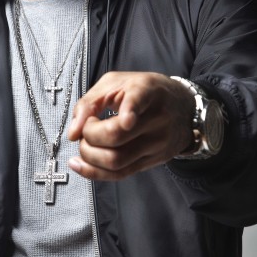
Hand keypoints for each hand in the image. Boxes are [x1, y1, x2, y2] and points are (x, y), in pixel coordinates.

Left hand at [67, 72, 193, 179]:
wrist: (182, 108)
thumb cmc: (143, 91)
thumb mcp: (116, 83)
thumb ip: (89, 102)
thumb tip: (73, 133)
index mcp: (147, 91)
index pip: (139, 101)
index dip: (130, 111)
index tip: (126, 119)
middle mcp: (155, 119)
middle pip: (116, 136)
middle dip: (88, 136)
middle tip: (87, 128)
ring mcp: (157, 143)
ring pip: (116, 161)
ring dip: (89, 155)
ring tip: (86, 143)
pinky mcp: (152, 161)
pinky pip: (120, 174)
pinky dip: (94, 172)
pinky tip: (78, 164)